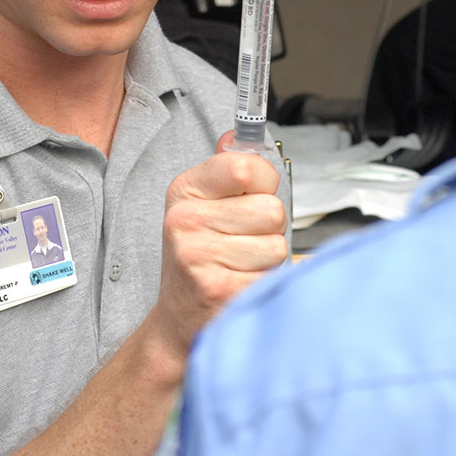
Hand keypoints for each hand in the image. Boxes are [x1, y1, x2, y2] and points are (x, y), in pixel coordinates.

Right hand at [153, 132, 286, 356]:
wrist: (178, 320)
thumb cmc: (197, 258)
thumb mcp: (200, 206)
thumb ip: (225, 170)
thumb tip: (238, 134)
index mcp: (185, 191)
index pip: (247, 167)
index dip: (265, 183)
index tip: (252, 196)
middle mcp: (186, 221)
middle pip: (272, 210)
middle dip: (269, 229)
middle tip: (244, 242)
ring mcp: (199, 257)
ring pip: (277, 246)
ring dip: (269, 260)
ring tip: (241, 266)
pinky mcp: (219, 291)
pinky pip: (273, 277)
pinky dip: (267, 284)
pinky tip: (241, 286)